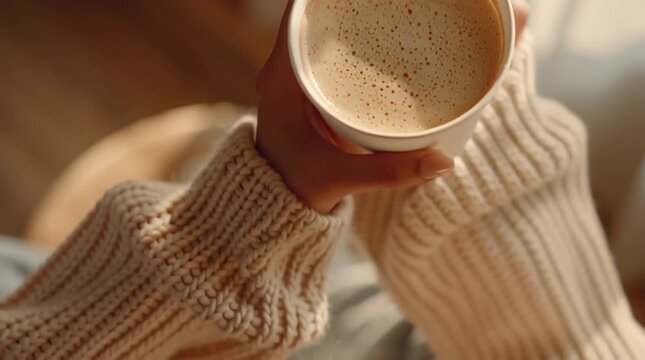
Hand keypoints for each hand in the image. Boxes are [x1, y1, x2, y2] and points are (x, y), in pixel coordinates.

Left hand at [256, 1, 453, 213]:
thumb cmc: (294, 188)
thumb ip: (388, 172)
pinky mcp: (315, 87)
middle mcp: (286, 69)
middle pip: (317, 14)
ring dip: (358, 15)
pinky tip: (390, 34)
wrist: (276, 205)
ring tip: (397, 6)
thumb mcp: (337, 178)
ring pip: (326, 30)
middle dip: (354, 2)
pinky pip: (336, 51)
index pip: (298, 15)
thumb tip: (443, 163)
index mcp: (281, 79)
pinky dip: (361, 40)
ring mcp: (300, 76)